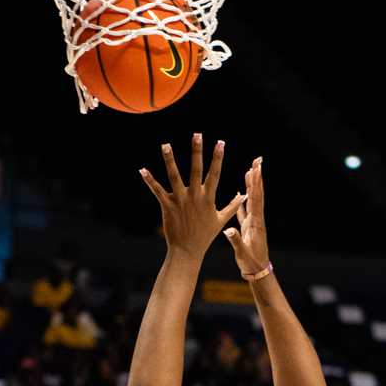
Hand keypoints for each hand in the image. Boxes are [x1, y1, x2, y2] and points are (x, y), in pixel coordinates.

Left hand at [139, 134, 243, 261]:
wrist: (187, 250)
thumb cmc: (205, 235)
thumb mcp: (221, 220)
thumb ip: (232, 206)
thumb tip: (243, 195)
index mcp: (208, 198)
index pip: (215, 173)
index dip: (218, 157)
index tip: (220, 142)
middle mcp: (195, 196)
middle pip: (196, 169)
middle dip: (197, 151)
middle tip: (197, 134)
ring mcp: (180, 200)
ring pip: (174, 176)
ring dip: (170, 160)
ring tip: (165, 144)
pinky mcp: (167, 206)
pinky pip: (157, 190)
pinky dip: (149, 180)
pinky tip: (142, 169)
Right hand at [223, 157, 269, 276]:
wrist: (258, 274)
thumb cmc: (251, 265)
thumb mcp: (243, 254)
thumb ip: (236, 241)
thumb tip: (229, 230)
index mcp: (256, 224)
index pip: (255, 200)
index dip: (255, 184)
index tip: (255, 168)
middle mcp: (256, 221)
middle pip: (257, 194)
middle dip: (257, 178)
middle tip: (257, 161)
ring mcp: (253, 224)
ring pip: (252, 200)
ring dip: (251, 185)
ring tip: (250, 170)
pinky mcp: (248, 229)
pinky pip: (245, 210)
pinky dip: (244, 200)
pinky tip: (241, 193)